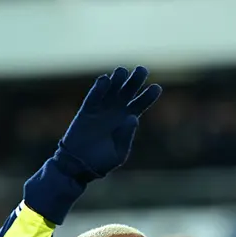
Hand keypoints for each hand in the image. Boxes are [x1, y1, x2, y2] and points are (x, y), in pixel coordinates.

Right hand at [55, 66, 161, 181]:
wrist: (78, 165)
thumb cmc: (101, 162)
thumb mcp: (119, 153)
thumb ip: (126, 136)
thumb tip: (132, 117)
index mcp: (128, 121)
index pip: (141, 103)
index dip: (149, 95)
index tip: (157, 88)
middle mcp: (116, 111)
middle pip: (129, 90)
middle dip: (136, 79)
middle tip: (142, 70)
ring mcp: (102, 108)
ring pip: (112, 88)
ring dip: (118, 78)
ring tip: (121, 72)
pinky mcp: (87, 109)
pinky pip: (94, 95)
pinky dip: (99, 87)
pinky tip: (105, 80)